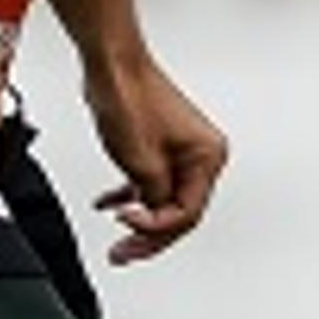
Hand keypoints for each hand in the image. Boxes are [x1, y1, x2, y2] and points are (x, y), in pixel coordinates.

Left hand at [83, 53, 228, 263]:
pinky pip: (152, 183)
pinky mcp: (162, 146)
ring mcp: (182, 151)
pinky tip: (110, 206)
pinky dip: (131, 196)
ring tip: (117, 241)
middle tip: (123, 253)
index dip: (155, 226)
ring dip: (140, 219)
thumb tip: (153, 216)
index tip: (126, 226)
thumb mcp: (140, 161)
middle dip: (149, 234)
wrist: (112, 65)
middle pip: (179, 210)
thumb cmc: (130, 97)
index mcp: (207, 156)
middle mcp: (201, 154)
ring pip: (164, 200)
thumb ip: (152, 196)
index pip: (187, 212)